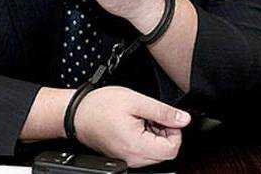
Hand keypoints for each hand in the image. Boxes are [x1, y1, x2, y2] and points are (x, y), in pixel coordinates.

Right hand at [73, 85, 190, 167]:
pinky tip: (135, 125)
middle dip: (164, 133)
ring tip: (140, 119)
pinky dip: (145, 139)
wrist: (76, 114)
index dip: (174, 131)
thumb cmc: (99, 106)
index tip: (164, 117)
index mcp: (137, 146)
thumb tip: (183, 119)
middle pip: (165, 152)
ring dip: (155, 136)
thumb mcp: (136, 101)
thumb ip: (162, 112)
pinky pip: (143, 152)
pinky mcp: (124, 157)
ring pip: (155, 153)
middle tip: (150, 116)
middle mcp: (133, 158)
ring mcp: (128, 159)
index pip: (172, 149)